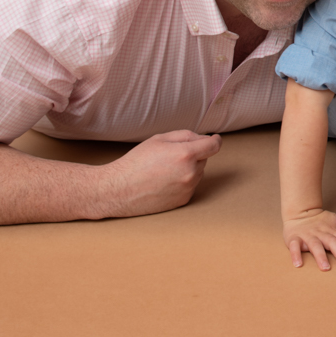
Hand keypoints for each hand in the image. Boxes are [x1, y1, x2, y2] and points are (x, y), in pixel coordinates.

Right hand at [101, 130, 220, 217]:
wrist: (119, 189)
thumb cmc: (137, 161)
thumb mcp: (159, 139)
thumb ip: (185, 135)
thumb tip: (204, 138)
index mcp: (186, 154)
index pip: (213, 146)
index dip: (216, 140)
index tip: (215, 139)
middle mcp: (191, 173)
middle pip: (203, 159)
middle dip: (193, 154)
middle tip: (170, 156)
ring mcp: (188, 189)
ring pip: (198, 173)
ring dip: (188, 169)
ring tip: (164, 170)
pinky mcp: (183, 201)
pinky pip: (190, 186)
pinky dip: (182, 182)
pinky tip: (164, 182)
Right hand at [283, 209, 335, 270]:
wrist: (299, 212)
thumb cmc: (320, 220)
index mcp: (332, 230)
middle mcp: (321, 233)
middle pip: (332, 242)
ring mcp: (307, 236)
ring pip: (315, 245)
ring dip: (320, 256)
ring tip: (325, 267)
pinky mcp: (294, 238)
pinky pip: (295, 246)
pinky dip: (296, 254)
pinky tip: (298, 264)